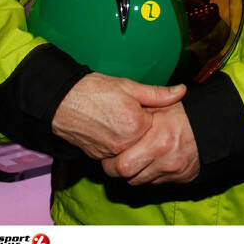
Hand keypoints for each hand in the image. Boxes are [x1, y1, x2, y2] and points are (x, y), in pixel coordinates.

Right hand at [51, 73, 185, 159]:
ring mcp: (110, 153)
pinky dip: (117, 146)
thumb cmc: (95, 90)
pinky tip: (110, 130)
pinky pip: (115, 155)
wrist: (61, 101)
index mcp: (137, 126)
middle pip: (146, 141)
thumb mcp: (129, 86)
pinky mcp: (98, 157)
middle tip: (130, 113)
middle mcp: (125, 144)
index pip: (158, 126)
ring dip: (131, 140)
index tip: (144, 106)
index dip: (153, 114)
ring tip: (120, 122)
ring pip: (131, 151)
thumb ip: (158, 94)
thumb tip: (182, 91)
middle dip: (143, 129)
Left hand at [101, 103, 199, 184]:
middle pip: (128, 177)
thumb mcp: (163, 107)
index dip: (111, 161)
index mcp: (157, 141)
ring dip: (135, 173)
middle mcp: (165, 160)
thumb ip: (140, 113)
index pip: (121, 165)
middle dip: (119, 170)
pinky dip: (151, 174)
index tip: (109, 155)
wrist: (214, 126)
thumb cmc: (187, 114)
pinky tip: (152, 162)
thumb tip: (120, 112)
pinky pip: (157, 182)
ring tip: (135, 158)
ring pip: (141, 181)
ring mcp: (174, 171)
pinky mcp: (182, 178)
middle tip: (116, 161)